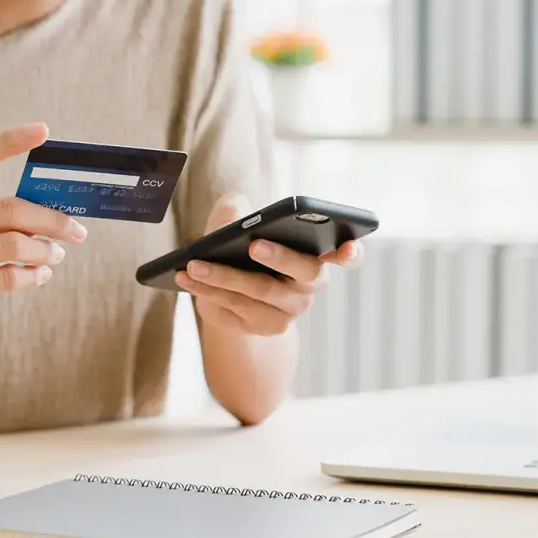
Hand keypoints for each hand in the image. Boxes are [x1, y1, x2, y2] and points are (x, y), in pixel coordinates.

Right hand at [0, 123, 86, 350]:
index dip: (6, 141)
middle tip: (76, 230)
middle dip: (52, 219)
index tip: (42, 130)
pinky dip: (33, 275)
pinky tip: (40, 274)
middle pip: (7, 209)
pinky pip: (6, 278)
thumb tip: (42, 209)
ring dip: (45, 250)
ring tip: (55, 253)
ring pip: (12, 244)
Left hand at [175, 194, 360, 335]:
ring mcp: (287, 311)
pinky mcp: (261, 327)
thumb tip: (233, 213)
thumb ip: (238, 210)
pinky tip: (185, 276)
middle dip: (281, 257)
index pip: (348, 255)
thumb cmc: (242, 245)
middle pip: (304, 273)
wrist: (231, 293)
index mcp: (317, 254)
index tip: (347, 246)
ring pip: (258, 292)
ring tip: (195, 263)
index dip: (351, 252)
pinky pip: (233, 307)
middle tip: (255, 245)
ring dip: (224, 276)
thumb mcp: (239, 222)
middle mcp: (308, 286)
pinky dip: (207, 289)